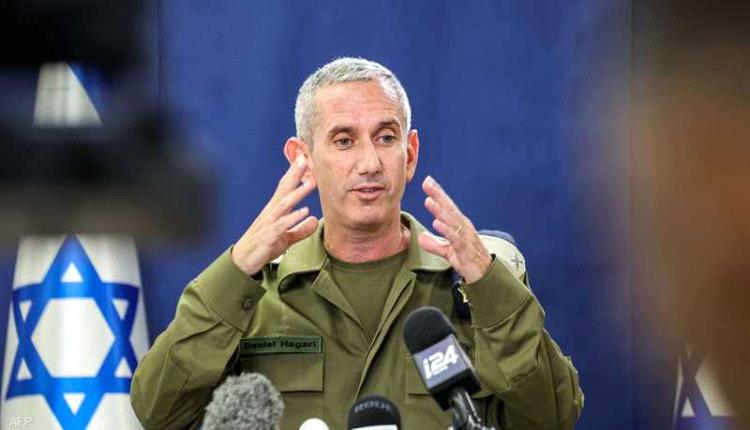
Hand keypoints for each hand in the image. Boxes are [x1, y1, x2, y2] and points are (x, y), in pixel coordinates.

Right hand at [231, 155, 318, 275]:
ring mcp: (269, 223)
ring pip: (284, 204)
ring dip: (297, 193)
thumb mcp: (286, 238)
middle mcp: (271, 213)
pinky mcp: (268, 236)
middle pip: (284, 189)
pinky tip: (304, 211)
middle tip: (305, 158)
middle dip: (294, 174)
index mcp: (275, 211)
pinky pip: (281, 225)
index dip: (294, 173)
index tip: (304, 158)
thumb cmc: (264, 246)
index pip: (285, 187)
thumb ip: (300, 229)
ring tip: (311, 183)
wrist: (243, 262)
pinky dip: (293, 218)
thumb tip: (314, 219)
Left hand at [418, 176, 491, 283]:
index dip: (438, 194)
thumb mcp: (448, 251)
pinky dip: (446, 229)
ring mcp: (465, 237)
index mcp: (459, 224)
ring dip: (440, 210)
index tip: (427, 181)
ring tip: (428, 200)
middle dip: (438, 195)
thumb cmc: (468, 259)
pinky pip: (454, 238)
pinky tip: (436, 222)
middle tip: (427, 183)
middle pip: (449, 208)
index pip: (447, 206)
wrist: (485, 275)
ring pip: (451, 221)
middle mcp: (463, 227)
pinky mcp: (465, 249)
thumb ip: (434, 244)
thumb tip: (420, 237)